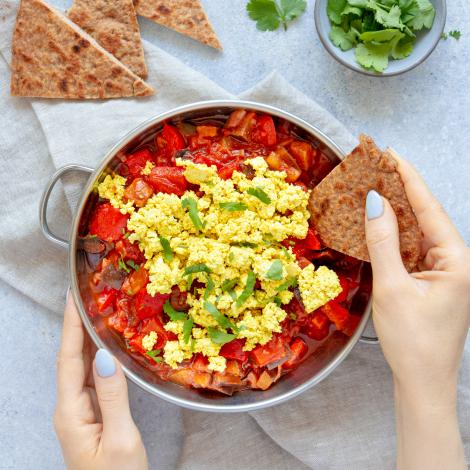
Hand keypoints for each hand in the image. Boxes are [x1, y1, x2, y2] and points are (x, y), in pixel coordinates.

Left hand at [54, 294, 147, 469]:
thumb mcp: (121, 439)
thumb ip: (113, 397)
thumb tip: (105, 356)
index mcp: (71, 412)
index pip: (67, 360)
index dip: (70, 327)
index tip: (74, 298)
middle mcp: (71, 408)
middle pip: (70, 359)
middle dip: (76, 326)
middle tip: (89, 296)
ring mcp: (80, 411)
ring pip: (81, 367)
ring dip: (86, 338)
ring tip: (98, 312)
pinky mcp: (93, 414)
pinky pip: (92, 378)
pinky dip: (98, 356)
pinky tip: (107, 345)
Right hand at [364, 151, 469, 469]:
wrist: (423, 382)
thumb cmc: (412, 340)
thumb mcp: (393, 288)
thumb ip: (384, 243)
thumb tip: (376, 204)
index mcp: (457, 260)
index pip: (430, 209)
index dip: (409, 179)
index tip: (391, 154)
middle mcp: (455, 260)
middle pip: (425, 216)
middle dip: (402, 190)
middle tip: (378, 165)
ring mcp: (443, 271)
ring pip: (417, 232)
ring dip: (396, 212)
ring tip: (375, 186)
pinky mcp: (430, 280)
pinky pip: (411, 249)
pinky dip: (394, 236)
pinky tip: (379, 223)